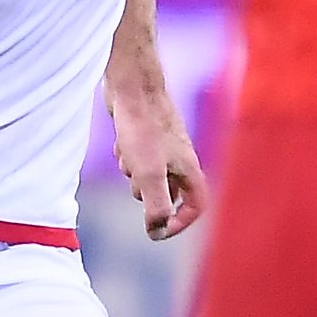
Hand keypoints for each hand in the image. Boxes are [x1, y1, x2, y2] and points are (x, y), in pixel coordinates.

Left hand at [109, 76, 207, 240]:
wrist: (132, 85)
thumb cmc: (143, 128)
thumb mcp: (150, 174)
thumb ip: (157, 206)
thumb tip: (157, 231)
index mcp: (189, 168)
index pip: (196, 206)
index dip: (180, 223)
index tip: (156, 231)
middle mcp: (180, 158)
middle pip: (168, 193)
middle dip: (147, 193)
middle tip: (136, 178)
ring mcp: (163, 146)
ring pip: (148, 176)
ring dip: (133, 172)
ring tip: (127, 152)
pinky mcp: (146, 136)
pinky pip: (135, 158)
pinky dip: (125, 155)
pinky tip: (120, 140)